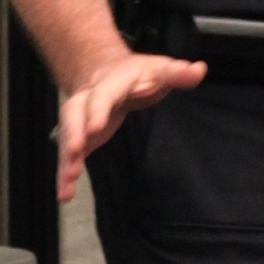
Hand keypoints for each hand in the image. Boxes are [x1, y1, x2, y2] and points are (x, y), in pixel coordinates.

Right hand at [54, 51, 205, 198]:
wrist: (105, 71)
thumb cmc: (138, 74)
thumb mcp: (160, 69)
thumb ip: (177, 73)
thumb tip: (200, 70)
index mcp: (110, 82)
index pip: (102, 95)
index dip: (97, 110)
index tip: (94, 128)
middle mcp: (88, 99)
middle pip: (74, 113)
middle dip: (72, 133)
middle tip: (74, 152)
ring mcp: (80, 118)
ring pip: (67, 136)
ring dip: (65, 160)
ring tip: (66, 184)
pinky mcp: (79, 136)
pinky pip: (69, 154)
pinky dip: (64, 174)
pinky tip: (65, 194)